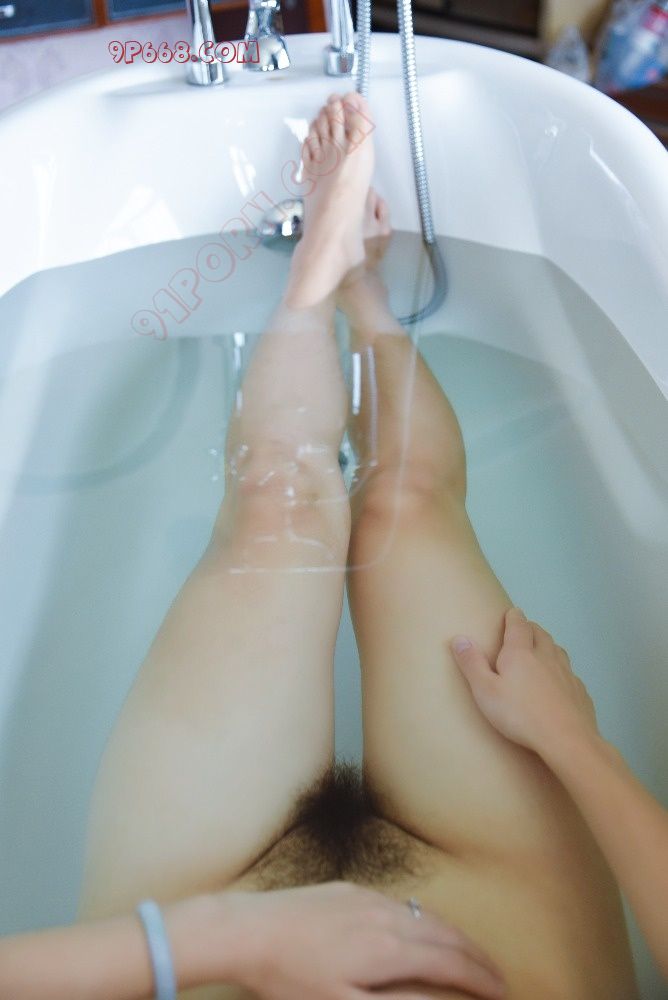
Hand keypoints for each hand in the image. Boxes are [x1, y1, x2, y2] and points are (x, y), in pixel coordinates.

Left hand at [228, 881, 504, 999]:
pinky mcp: (349, 889)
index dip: (481, 978)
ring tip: (467, 953)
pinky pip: (400, 903)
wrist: (249, 929)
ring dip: (453, 935)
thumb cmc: (291, 979)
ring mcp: (368, 897)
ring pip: (424, 914)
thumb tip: (441, 999)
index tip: (502, 991)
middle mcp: (386, 916)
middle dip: (476, 955)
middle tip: (496, 974)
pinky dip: (424, 919)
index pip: (451, 962)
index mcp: (390, 949)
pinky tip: (419, 928)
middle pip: (446, 934)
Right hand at [450, 607, 598, 758]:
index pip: (518, 625)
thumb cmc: (519, 714)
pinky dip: (561, 670)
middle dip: (531, 628)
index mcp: (521, 653)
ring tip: (541, 650)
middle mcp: (546, 656)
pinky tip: (559, 682)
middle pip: (540, 634)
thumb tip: (459, 638)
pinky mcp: (579, 691)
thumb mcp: (485, 691)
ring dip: (548, 645)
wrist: (566, 739)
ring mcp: (566, 673)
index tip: (511, 612)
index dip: (513, 617)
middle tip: (524, 629)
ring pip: (557, 650)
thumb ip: (472, 664)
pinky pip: (569, 673)